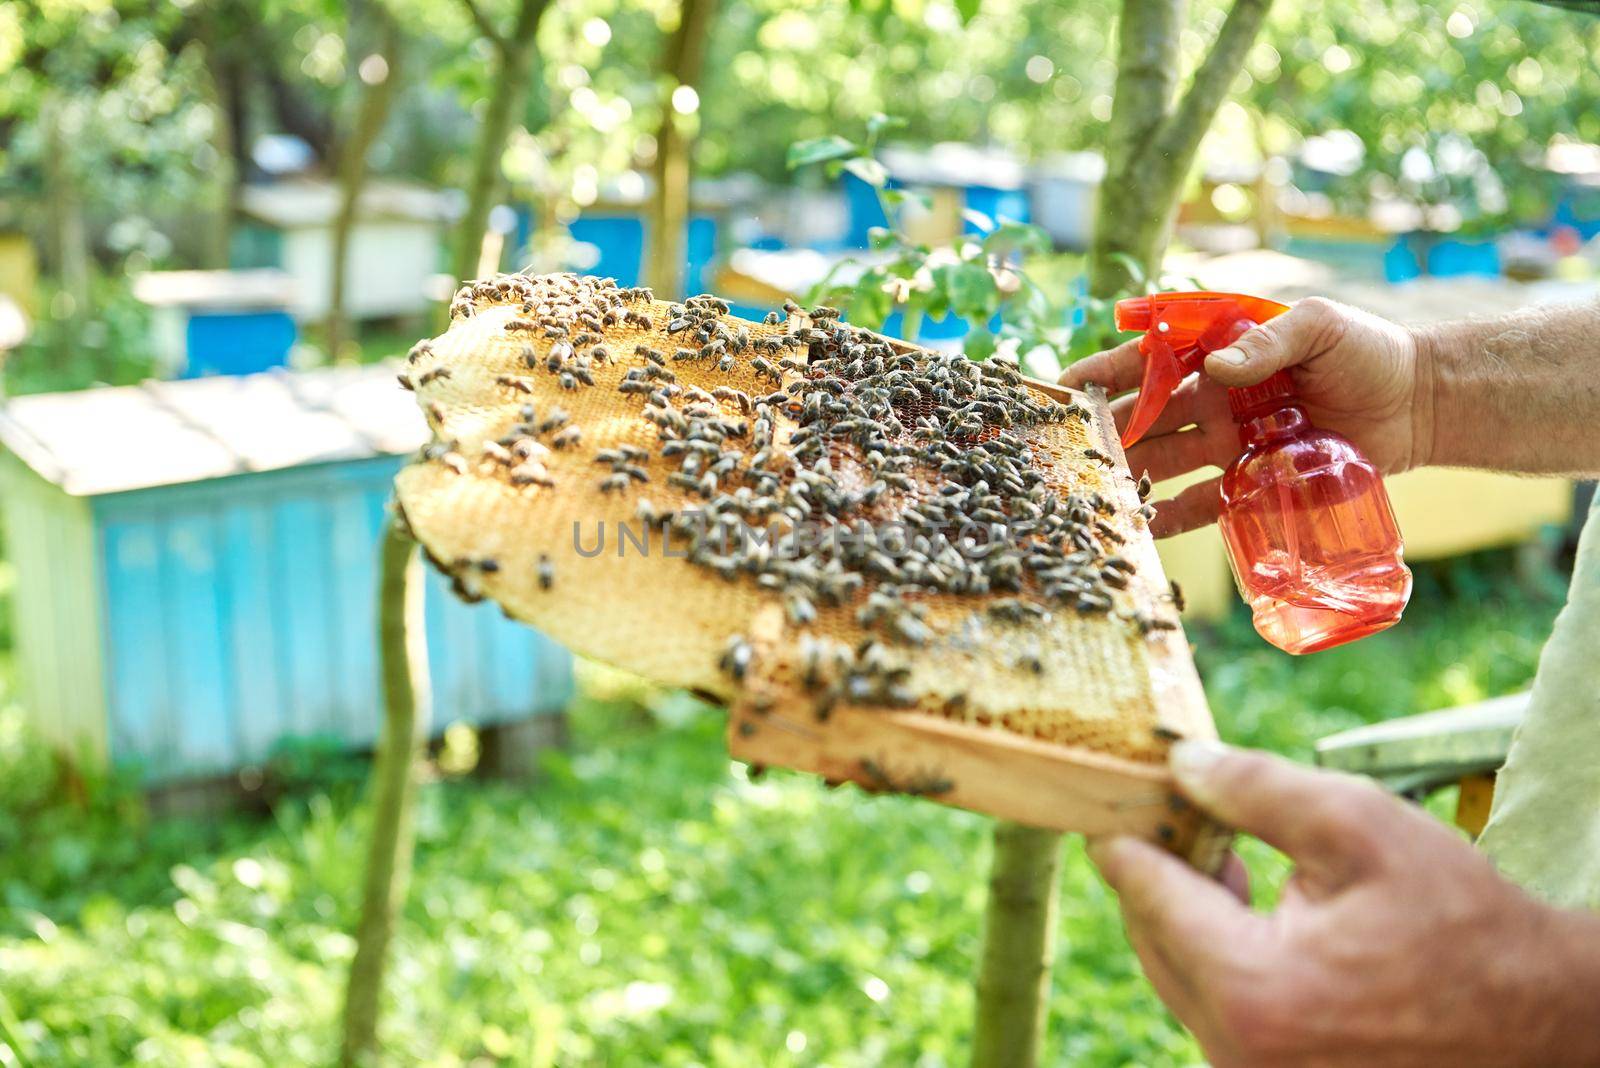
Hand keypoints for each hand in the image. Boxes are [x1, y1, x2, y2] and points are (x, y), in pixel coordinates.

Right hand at [1060, 298, 1430, 535]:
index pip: (1151, 360)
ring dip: (1134, 473)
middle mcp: (1215, 400)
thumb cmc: (1368, 351)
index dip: (1107, 371)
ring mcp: (1230, 443)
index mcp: (1220, 355)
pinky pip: (1203, 503)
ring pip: (1166, 460)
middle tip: (1076, 447)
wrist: (1419, 403)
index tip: (1066, 383)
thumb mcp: (1319, 326)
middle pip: (1148, 416)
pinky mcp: (1252, 482)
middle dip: (1110, 429)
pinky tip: (1145, 527)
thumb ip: (1267, 341)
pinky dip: (1173, 516)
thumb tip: (1215, 365)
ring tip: (1100, 489)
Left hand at [1089, 741, 1599, 1067]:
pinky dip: (1217, 952)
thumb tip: (1180, 763)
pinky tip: (1246, 904)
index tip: (1110, 791)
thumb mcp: (1360, 826)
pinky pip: (1213, 1005)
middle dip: (1157, 869)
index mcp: (1250, 989)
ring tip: (1217, 850)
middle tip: (1168, 808)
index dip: (1124, 831)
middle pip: (1150, 938)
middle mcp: (1235, 1049)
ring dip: (1187, 912)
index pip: (1144, 894)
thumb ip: (1255, 789)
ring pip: (1178, 973)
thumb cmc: (1458, 920)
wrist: (1537, 1020)